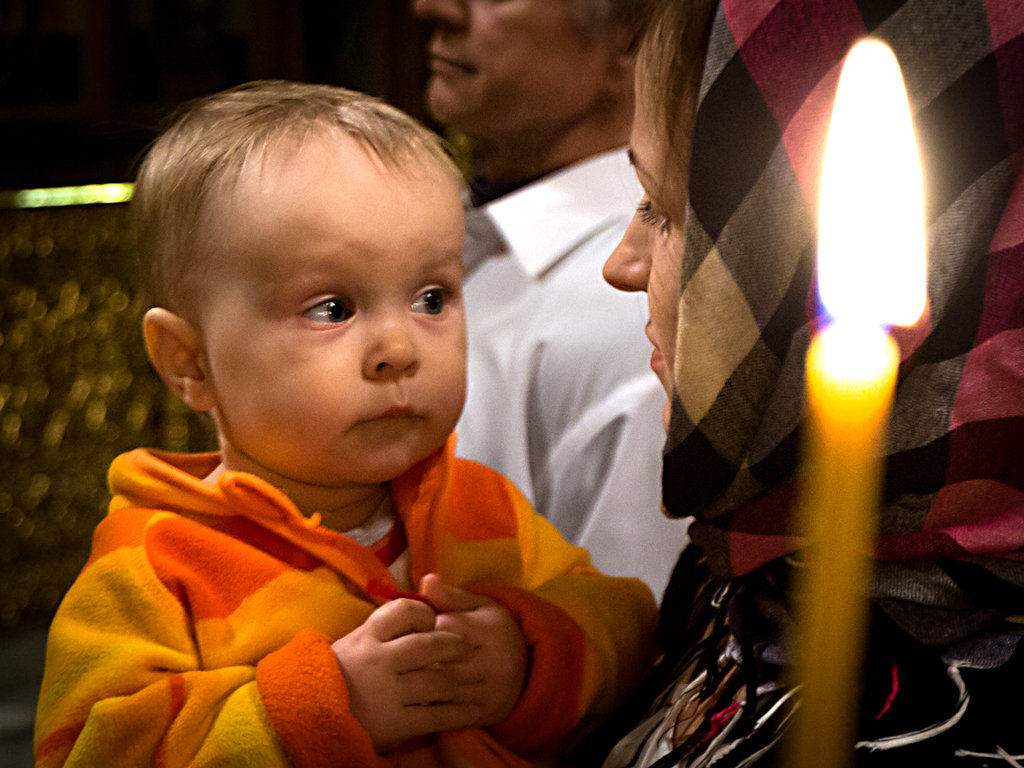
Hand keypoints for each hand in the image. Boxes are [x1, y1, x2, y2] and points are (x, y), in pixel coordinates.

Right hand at [332, 597, 477, 752]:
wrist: (310, 716)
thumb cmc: (339, 673)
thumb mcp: (355, 642)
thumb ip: (385, 627)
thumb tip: (423, 601)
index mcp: (367, 636)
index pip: (405, 610)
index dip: (425, 613)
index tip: (433, 620)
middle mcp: (379, 661)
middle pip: (428, 645)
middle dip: (451, 644)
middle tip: (463, 646)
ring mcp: (388, 693)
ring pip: (437, 681)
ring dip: (454, 681)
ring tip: (461, 681)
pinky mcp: (395, 723)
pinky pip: (436, 716)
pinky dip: (459, 713)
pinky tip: (473, 711)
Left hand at [419, 574, 528, 726]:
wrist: (527, 668)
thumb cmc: (493, 631)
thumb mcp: (478, 607)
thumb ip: (450, 596)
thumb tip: (427, 580)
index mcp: (489, 630)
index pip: (444, 627)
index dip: (424, 627)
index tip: (416, 629)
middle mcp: (492, 661)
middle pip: (440, 660)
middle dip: (418, 657)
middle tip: (406, 655)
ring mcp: (489, 690)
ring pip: (441, 688)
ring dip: (419, 681)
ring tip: (408, 674)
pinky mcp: (485, 713)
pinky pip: (448, 711)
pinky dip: (430, 704)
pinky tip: (420, 694)